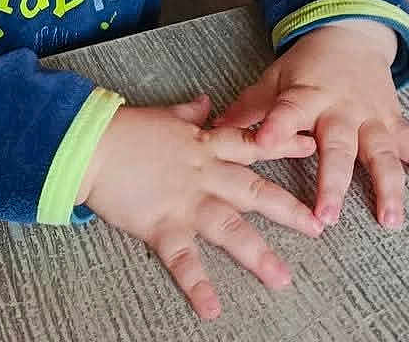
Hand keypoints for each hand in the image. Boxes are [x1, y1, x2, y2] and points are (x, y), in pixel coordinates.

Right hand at [76, 94, 322, 319]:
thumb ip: (189, 112)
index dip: (282, 144)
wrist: (92, 144)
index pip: (251, 144)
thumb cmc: (125, 129)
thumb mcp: (164, 115)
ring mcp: (185, 201)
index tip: (311, 146)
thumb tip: (205, 101)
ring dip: (257, 254)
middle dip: (288, 209)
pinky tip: (212, 307)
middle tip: (317, 226)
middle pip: (254, 191)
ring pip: (229, 228)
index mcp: (204, 146)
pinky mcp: (161, 225)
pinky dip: (197, 285)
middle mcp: (203, 174)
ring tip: (281, 278)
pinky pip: (183, 260)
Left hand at [214, 21, 408, 230]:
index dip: (276, 127)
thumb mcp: (273, 79)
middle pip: (338, 146)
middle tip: (326, 216)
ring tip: (390, 220)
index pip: (286, 111)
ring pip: (382, 153)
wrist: (349, 35)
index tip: (265, 145)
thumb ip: (249, 108)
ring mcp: (372, 116)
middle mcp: (341, 108)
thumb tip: (210, 134)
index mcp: (305, 95)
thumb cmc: (305, 66)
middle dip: (333, 181)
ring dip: (389, 186)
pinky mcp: (394, 122)